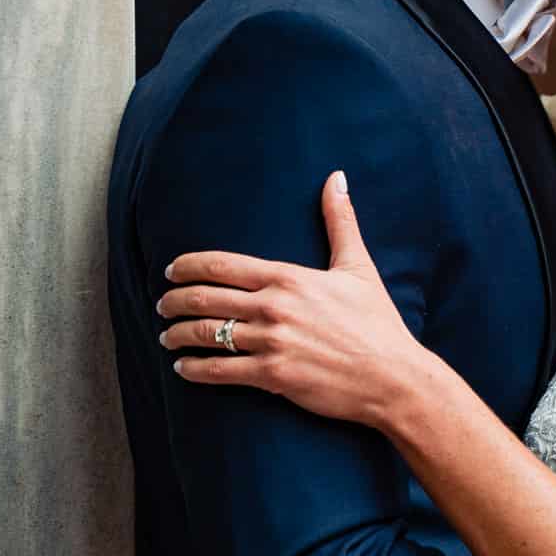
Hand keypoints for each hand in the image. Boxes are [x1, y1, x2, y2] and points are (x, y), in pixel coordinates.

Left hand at [156, 171, 419, 425]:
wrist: (393, 377)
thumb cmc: (378, 323)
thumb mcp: (359, 267)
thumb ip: (340, 221)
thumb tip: (336, 178)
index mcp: (288, 277)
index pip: (221, 264)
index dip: (188, 266)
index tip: (171, 270)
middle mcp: (274, 307)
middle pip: (204, 297)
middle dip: (174, 300)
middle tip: (162, 305)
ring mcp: (271, 342)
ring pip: (206, 334)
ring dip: (178, 334)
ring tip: (166, 335)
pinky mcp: (273, 376)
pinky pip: (220, 371)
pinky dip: (194, 370)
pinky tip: (182, 368)